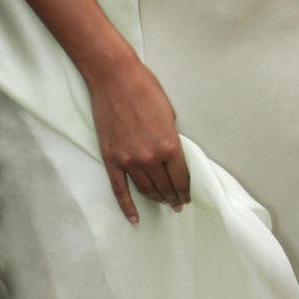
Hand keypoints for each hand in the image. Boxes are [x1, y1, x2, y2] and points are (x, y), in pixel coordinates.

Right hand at [87, 56, 190, 222]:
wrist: (114, 79)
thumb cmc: (146, 89)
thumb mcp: (170, 114)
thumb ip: (172, 139)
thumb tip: (173, 157)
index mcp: (169, 146)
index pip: (181, 177)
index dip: (186, 190)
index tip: (187, 197)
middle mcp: (150, 158)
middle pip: (165, 186)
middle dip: (173, 197)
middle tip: (177, 204)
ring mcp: (129, 161)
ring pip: (146, 190)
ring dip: (156, 199)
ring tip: (163, 203)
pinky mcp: (111, 160)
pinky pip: (120, 190)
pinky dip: (127, 207)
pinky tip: (135, 219)